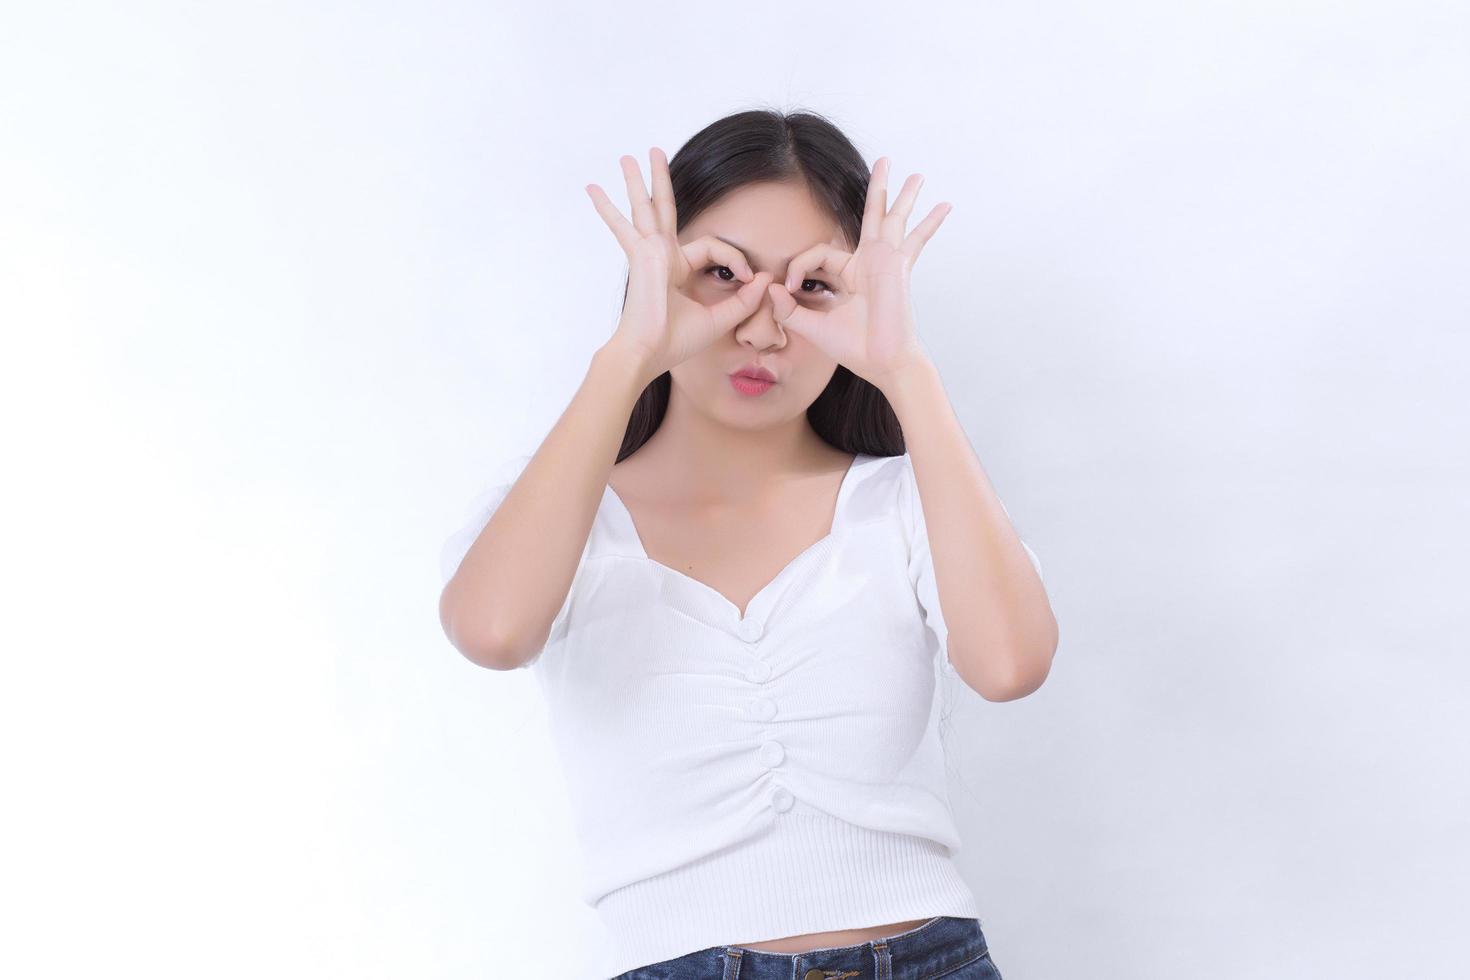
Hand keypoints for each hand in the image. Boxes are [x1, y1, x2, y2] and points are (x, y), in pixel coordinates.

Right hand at [586, 148, 772, 381]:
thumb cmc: (676, 342)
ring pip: (646, 207)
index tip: (748, 277)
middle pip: (664, 209)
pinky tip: (592, 189)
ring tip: (628, 157)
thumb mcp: (720, 318)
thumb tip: (766, 277)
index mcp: (678, 268)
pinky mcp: (641, 254)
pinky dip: (607, 209)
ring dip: (638, 181)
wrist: (648, 352)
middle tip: (654, 152)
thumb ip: (744, 299)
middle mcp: (661, 255)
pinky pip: (624, 225)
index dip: (736, 257)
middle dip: (660, 182)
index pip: (713, 246)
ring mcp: (648, 252)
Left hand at [764, 157, 949, 389]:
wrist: (882, 363)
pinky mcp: (897, 266)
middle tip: (883, 162)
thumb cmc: (854, 349)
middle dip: (876, 189)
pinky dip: (930, 223)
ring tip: (916, 174)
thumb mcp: (813, 326)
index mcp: (849, 274)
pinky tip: (945, 205)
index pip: (818, 253)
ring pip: (892, 218)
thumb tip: (771, 287)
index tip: (789, 288)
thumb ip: (790, 309)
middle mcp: (869, 263)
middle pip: (870, 216)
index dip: (798, 266)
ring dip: (902, 194)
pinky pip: (916, 239)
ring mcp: (886, 262)